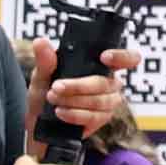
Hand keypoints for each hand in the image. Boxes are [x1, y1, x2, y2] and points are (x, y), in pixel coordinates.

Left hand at [26, 37, 140, 138]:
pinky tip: (60, 112)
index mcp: (100, 66)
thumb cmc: (44, 95)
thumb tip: (40, 41)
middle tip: (55, 87)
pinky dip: (74, 114)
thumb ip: (44, 60)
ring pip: (99, 100)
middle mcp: (109, 82)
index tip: (104, 57)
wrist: (38, 122)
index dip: (122, 57)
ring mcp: (108, 102)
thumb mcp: (41, 76)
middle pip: (104, 82)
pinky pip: (94, 116)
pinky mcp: (102, 119)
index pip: (127, 59)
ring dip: (72, 100)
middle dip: (77, 86)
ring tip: (52, 99)